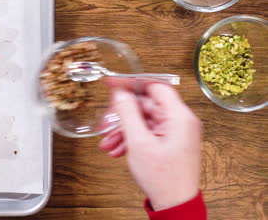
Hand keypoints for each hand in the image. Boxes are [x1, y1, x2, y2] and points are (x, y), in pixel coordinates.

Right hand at [99, 81, 201, 210]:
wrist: (175, 204)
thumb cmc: (164, 178)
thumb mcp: (139, 142)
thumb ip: (128, 113)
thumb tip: (121, 94)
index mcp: (179, 117)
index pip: (155, 87)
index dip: (131, 83)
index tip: (112, 82)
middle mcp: (180, 122)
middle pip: (146, 106)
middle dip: (122, 115)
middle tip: (106, 122)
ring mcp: (176, 133)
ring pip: (143, 120)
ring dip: (123, 130)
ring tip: (109, 143)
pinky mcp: (170, 143)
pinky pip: (147, 132)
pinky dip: (131, 138)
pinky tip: (118, 148)